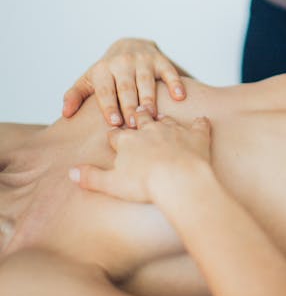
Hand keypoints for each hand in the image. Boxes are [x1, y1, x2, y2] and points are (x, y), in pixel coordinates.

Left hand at [62, 38, 185, 127]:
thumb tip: (65, 114)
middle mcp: (122, 62)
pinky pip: (169, 71)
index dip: (109, 106)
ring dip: (149, 98)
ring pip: (146, 81)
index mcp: (103, 69)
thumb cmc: (108, 72)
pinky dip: (175, 83)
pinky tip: (179, 96)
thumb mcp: (89, 80)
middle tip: (133, 123)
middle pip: (126, 87)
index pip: (105, 90)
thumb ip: (75, 95)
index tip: (114, 123)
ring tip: (152, 115)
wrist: (130, 44)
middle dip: (129, 105)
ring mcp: (143, 60)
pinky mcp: (160, 59)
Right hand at [70, 109, 211, 202]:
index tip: (113, 134)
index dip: (114, 135)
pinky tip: (202, 120)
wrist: (178, 178)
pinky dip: (200, 123)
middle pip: (141, 119)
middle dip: (137, 116)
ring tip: (160, 115)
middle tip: (137, 111)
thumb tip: (72, 173)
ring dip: (163, 118)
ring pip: (167, 119)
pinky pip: (199, 125)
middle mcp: (150, 130)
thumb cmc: (145, 184)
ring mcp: (174, 130)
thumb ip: (91, 177)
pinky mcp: (196, 135)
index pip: (117, 135)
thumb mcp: (111, 184)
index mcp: (129, 141)